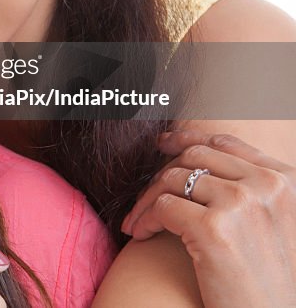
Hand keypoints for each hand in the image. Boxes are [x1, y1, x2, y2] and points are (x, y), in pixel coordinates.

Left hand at [121, 130, 295, 307]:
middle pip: (193, 158)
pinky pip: (162, 207)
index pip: (224, 143)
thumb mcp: (273, 221)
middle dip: (160, 174)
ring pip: (172, 180)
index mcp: (286, 180)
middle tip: (144, 197)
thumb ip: (246, 186)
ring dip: (146, 201)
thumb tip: (191, 154)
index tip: (162, 145)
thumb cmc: (269, 278)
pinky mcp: (214, 229)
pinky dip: (144, 219)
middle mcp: (267, 185)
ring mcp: (241, 204)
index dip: (186, 140)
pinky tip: (141, 235)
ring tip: (138, 221)